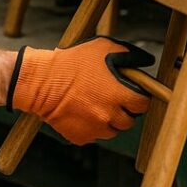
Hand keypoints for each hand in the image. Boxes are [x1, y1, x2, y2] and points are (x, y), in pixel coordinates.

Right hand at [7, 36, 153, 145]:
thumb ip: (128, 54)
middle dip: (123, 109)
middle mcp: (110, 116)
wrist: (40, 82)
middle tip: (109, 96)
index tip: (131, 93)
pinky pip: (94, 135)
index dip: (138, 97)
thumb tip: (146, 60)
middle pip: (129, 120)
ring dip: (108, 120)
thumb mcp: (102, 48)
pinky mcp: (82, 138)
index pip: (143, 104)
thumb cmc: (71, 63)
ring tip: (94, 103)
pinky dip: (92, 127)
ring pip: (113, 130)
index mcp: (120, 95)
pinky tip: (82, 112)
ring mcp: (96, 130)